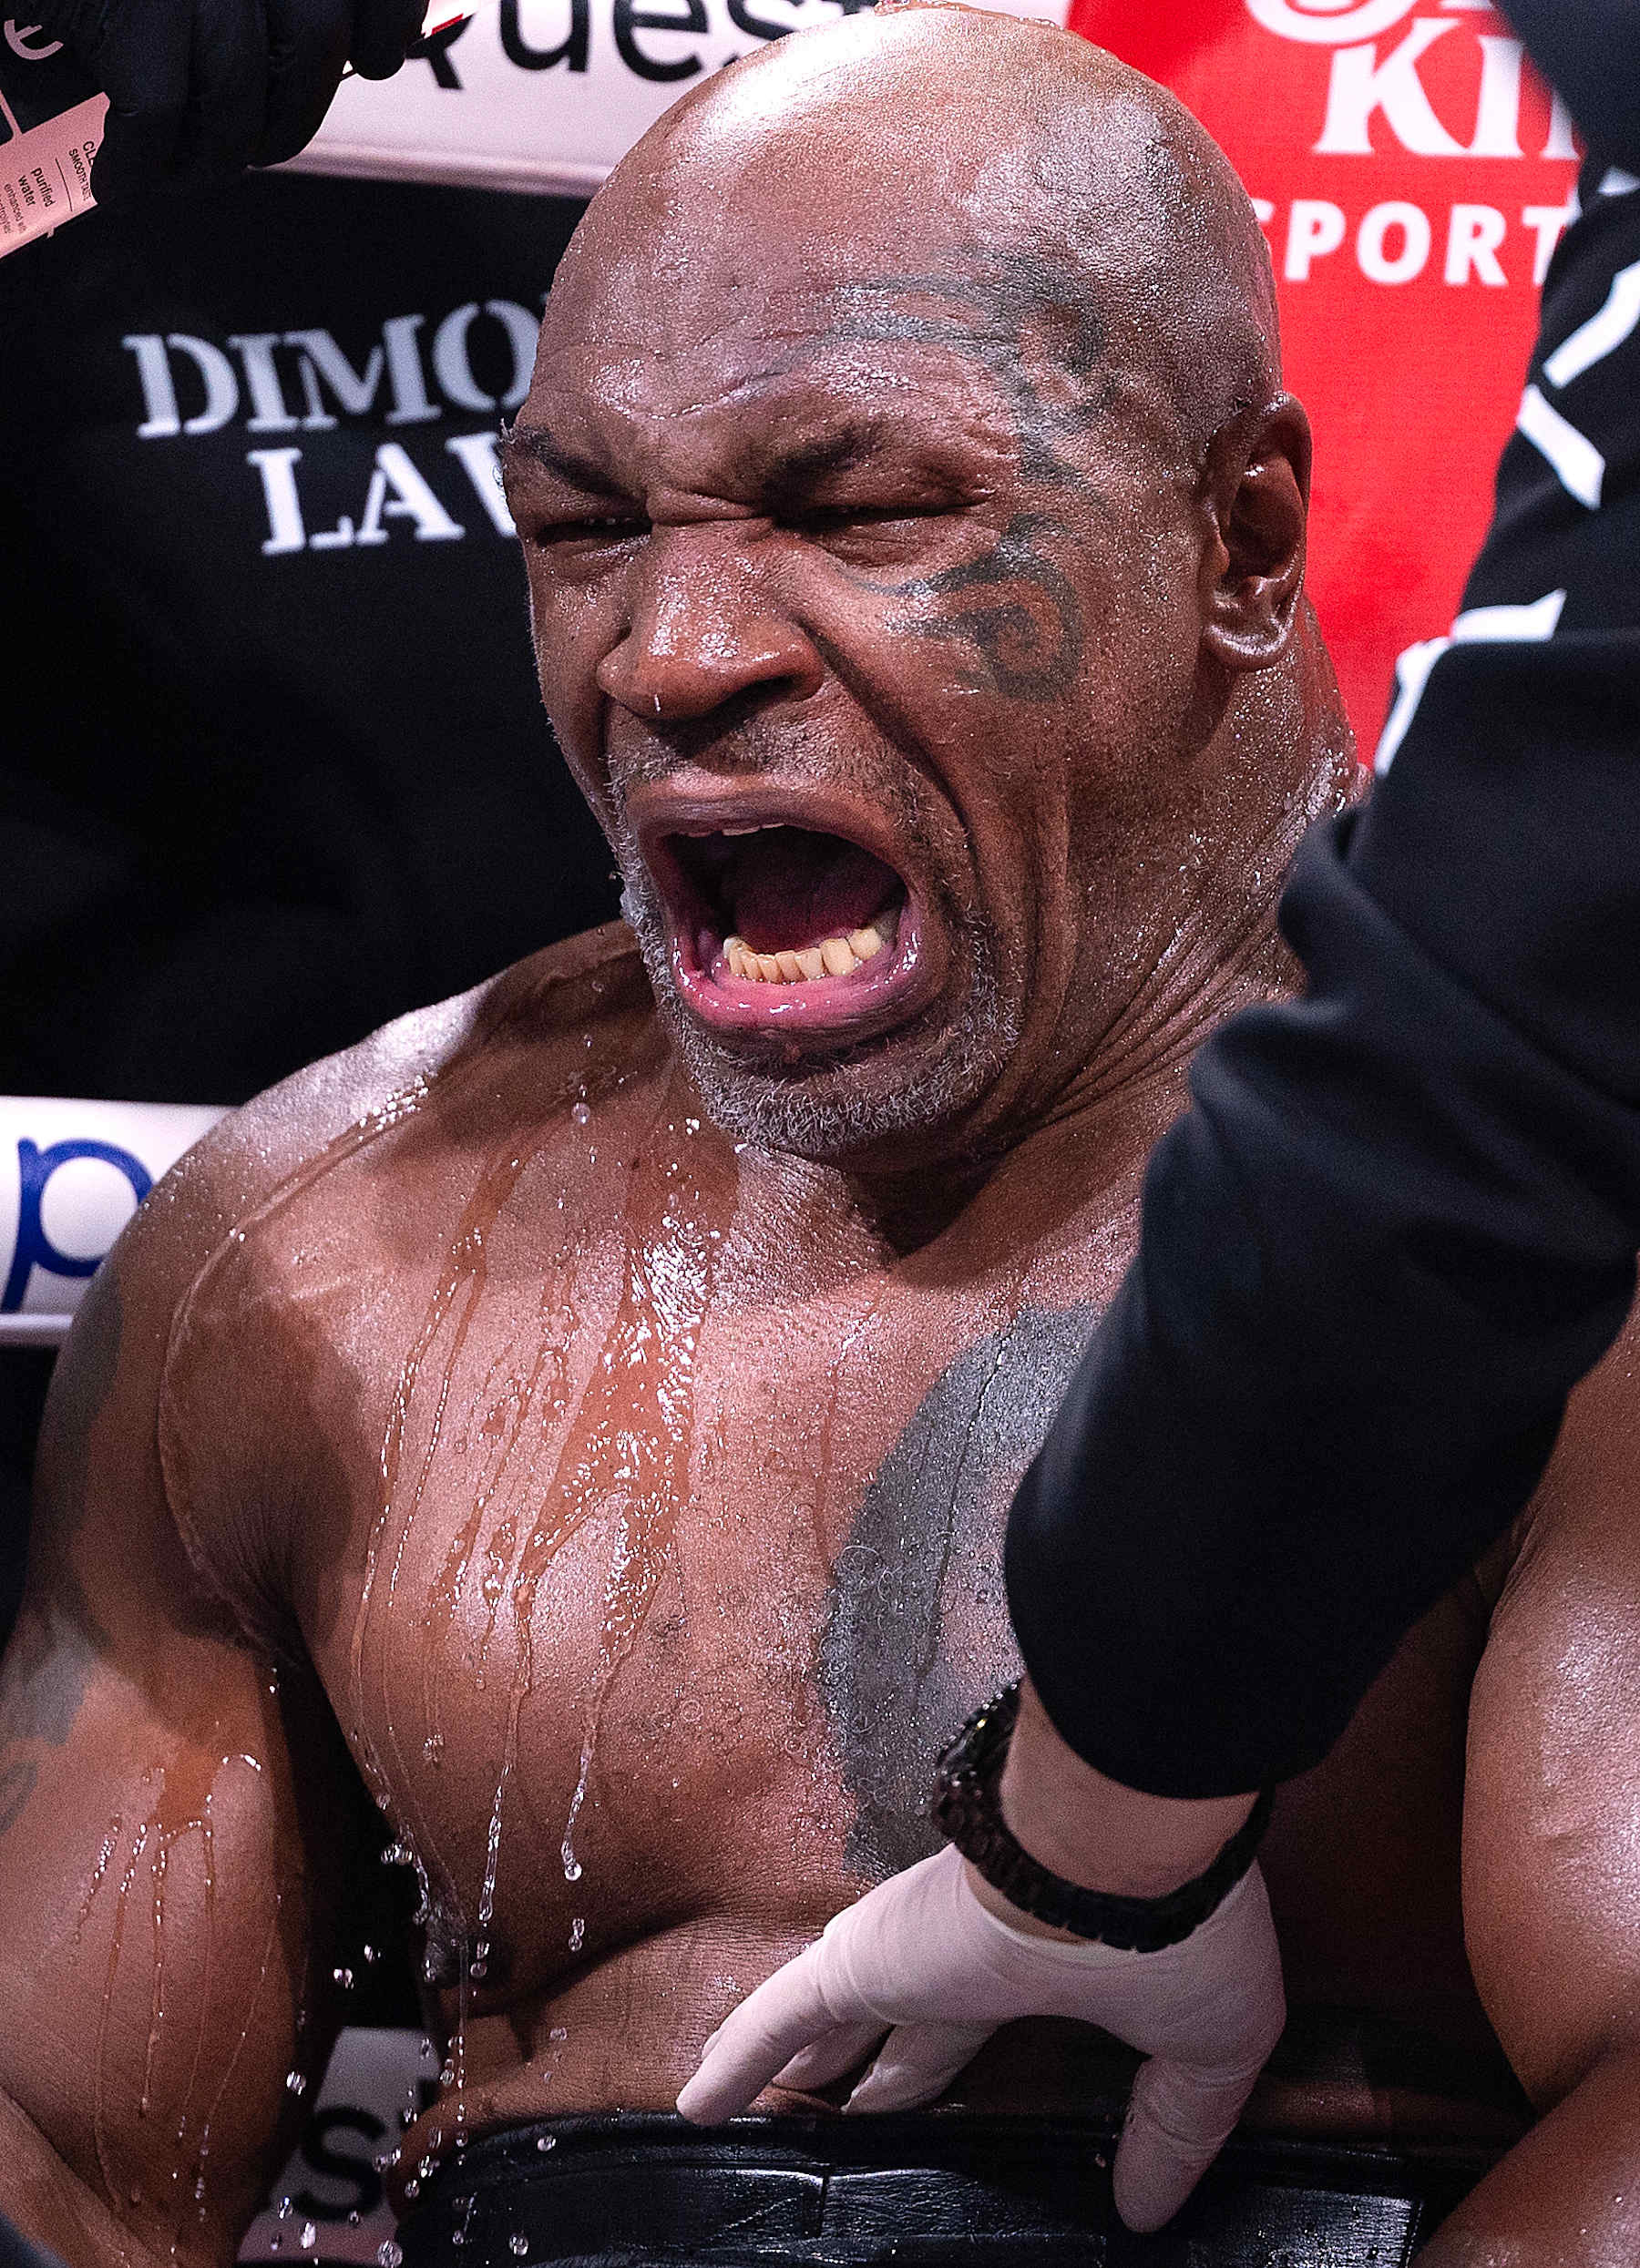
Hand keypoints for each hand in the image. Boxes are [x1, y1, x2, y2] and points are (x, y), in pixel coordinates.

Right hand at [37, 0, 430, 198]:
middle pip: (313, 47)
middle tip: (249, 146)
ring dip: (212, 159)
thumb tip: (353, 46)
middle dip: (289, 118)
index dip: (384, 23)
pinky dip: (137, 169)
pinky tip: (117, 183)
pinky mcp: (127, 8)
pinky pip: (155, 121)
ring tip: (180, 170)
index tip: (369, 59)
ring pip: (238, 98)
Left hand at [676, 1844, 1284, 2234]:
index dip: (958, 2058)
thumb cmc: (1179, 1931)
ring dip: (799, 2056)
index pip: (984, 2019)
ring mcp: (904, 1949)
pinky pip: (777, 2015)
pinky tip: (698, 2107)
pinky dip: (734, 2058)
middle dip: (874, 2065)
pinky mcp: (862, 1957)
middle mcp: (961, 1949)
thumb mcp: (1200, 2048)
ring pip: (830, 2011)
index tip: (942, 2096)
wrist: (1127, 1850)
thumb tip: (1148, 2208)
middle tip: (848, 2108)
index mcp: (1040, 1961)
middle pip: (899, 2021)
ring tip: (763, 2099)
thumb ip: (1170, 2128)